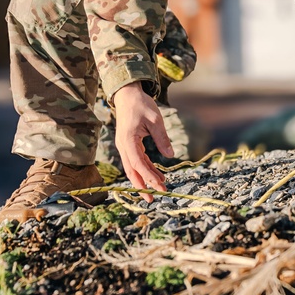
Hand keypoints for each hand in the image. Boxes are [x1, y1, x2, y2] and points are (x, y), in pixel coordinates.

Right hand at [111, 82, 173, 196]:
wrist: (127, 95)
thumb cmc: (141, 105)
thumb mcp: (155, 120)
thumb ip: (162, 138)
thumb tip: (171, 155)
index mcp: (128, 139)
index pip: (137, 163)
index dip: (148, 176)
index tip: (160, 185)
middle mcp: (123, 145)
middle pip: (131, 170)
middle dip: (142, 186)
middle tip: (153, 199)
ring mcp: (124, 146)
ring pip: (132, 168)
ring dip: (143, 180)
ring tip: (157, 190)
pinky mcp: (128, 145)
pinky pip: (135, 161)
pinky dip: (144, 170)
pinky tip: (155, 175)